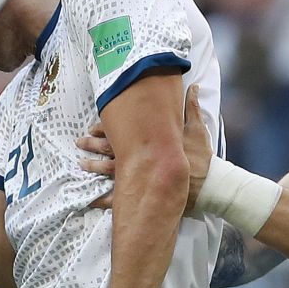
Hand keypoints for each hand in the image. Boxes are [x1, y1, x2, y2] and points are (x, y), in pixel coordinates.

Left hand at [77, 83, 212, 211]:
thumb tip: (194, 87)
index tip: (92, 128)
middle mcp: (141, 161)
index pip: (121, 133)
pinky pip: (119, 199)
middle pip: (111, 151)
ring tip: (80, 164)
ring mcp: (141, 179)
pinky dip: (104, 200)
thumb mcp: (197, 131)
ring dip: (93, 168)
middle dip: (93, 146)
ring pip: (110, 172)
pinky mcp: (145, 195)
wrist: (209, 187)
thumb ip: (192, 108)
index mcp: (149, 143)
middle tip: (79, 142)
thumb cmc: (201, 159)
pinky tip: (91, 200)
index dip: (105, 130)